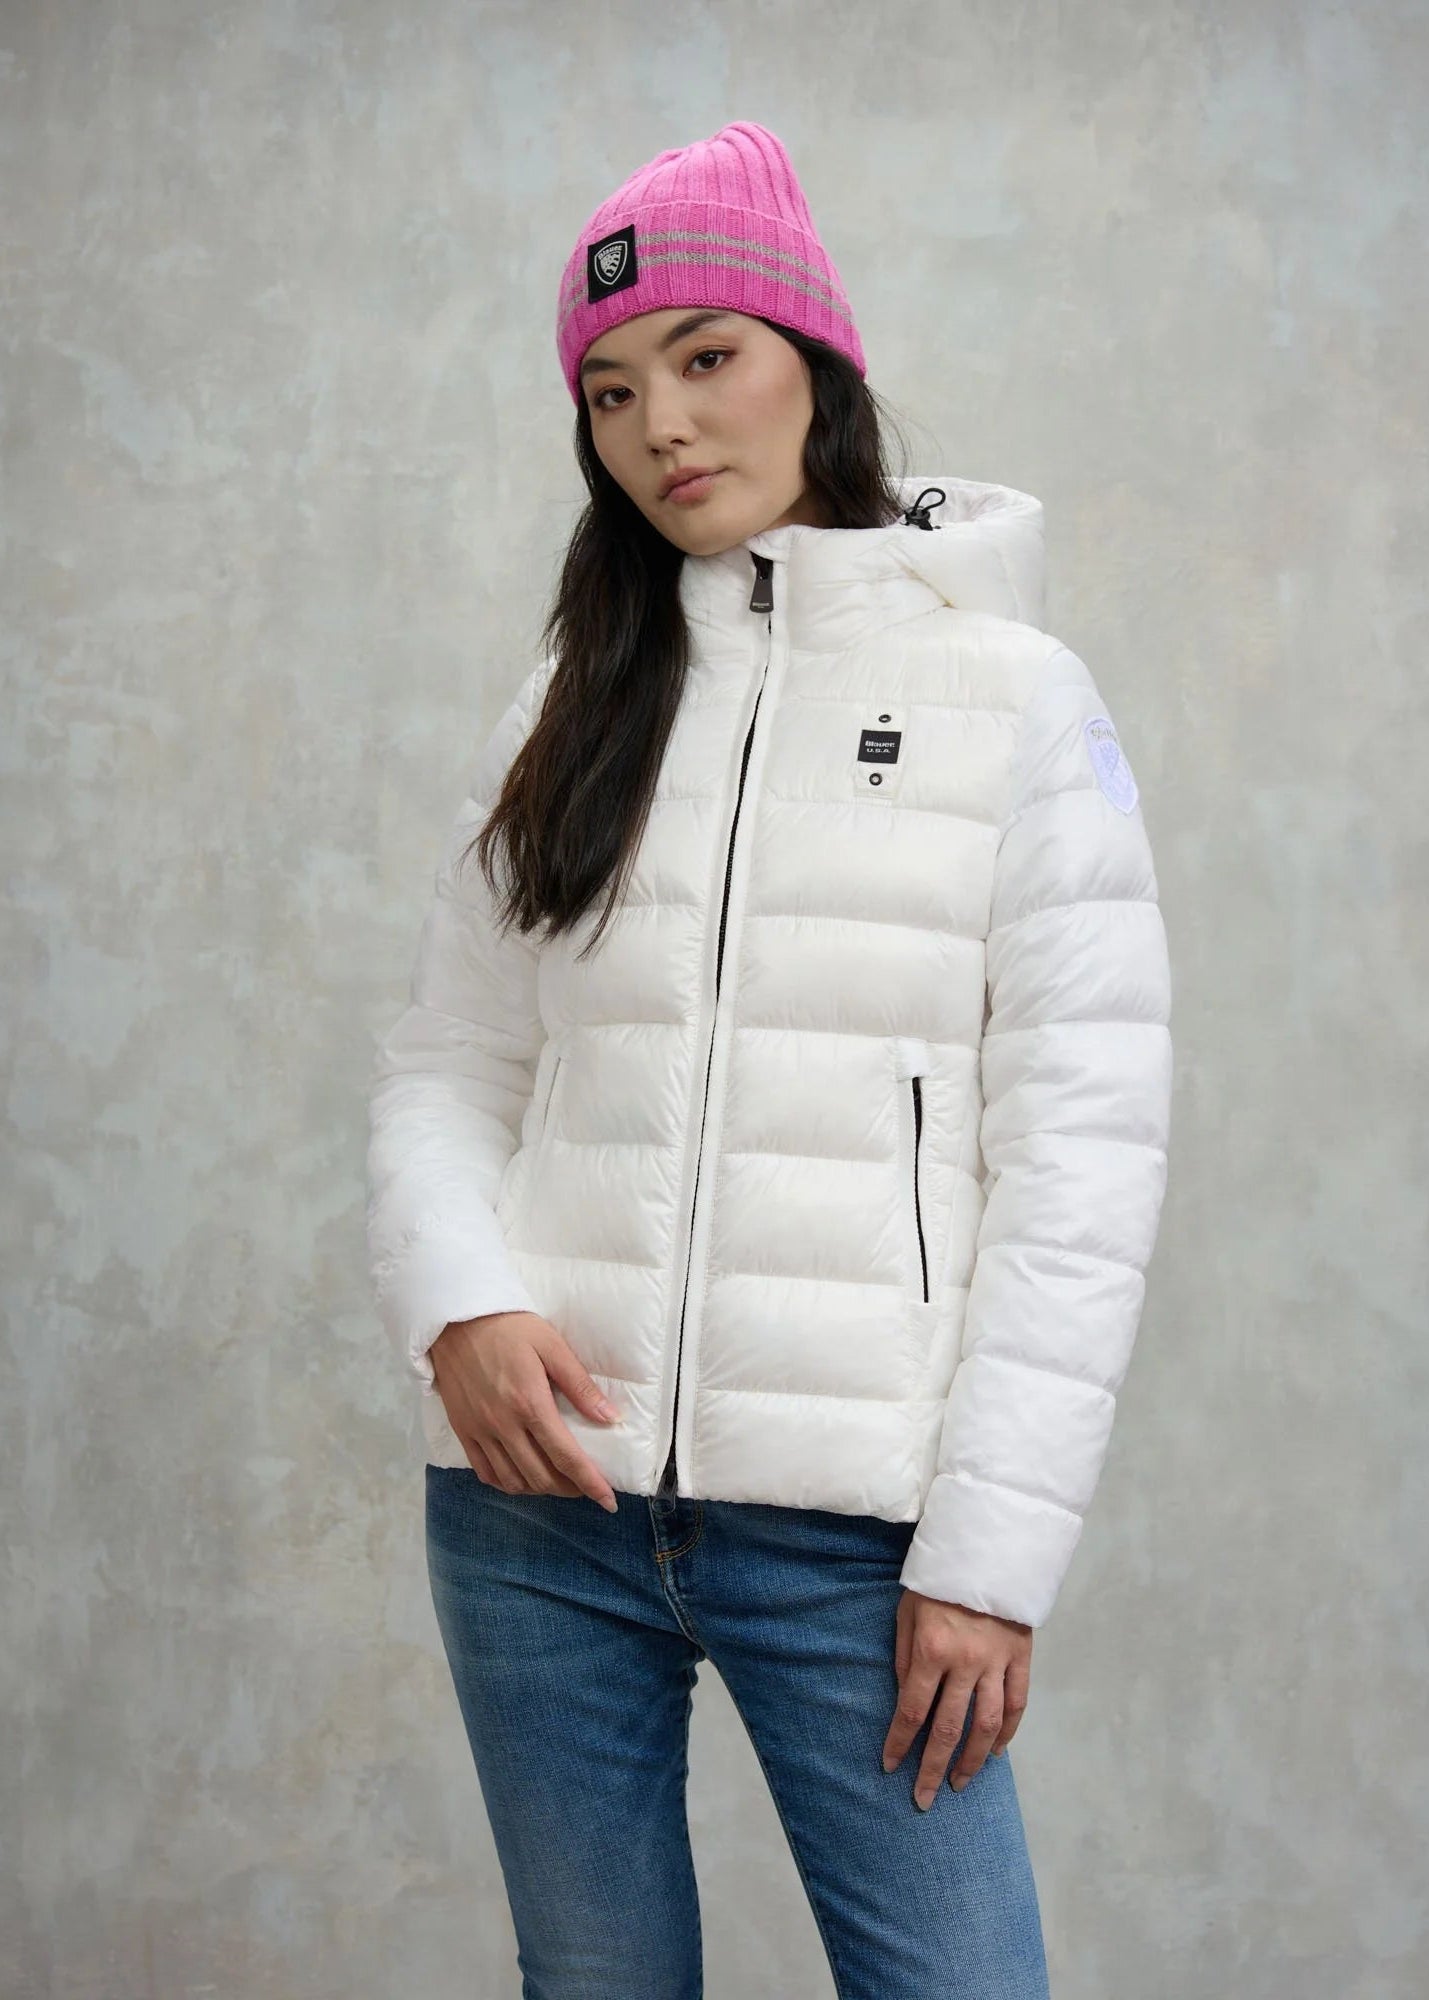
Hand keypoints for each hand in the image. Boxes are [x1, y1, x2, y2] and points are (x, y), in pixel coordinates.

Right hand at [430, 1311, 624, 1512]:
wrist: (454, 1319)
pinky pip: (485, 1473)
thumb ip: (580, 1385)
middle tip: (586, 1485)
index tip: (608, 1501)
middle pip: (541, 1477)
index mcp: (530, 1403)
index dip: (590, 1484)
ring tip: (559, 1481)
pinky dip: (508, 1483)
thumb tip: (611, 1417)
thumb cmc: (508, 1327)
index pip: (566, 1457)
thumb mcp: (551, 1345)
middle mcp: (503, 1425)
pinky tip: (522, 1477)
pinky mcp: (462, 1431)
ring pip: (513, 1481)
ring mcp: (479, 1431)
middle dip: (570, 1489)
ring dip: (540, 1489)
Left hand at [881, 1590, 1032, 1808]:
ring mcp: (996, 1662)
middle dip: (933, 1768)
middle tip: (924, 1799)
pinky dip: (1007, 1733)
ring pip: (986, 1725)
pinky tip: (995, 1752)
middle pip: (948, 1729)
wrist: (985, 1551)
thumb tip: (906, 1702)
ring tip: (960, 1783)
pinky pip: (1016, 1704)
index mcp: (931, 1650)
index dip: (900, 1742)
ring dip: (971, 1760)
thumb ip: (904, 1658)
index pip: (912, 1710)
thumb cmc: (936, 1582)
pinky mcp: (1021, 1657)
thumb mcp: (906, 1613)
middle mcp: (965, 1662)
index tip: (890, 1767)